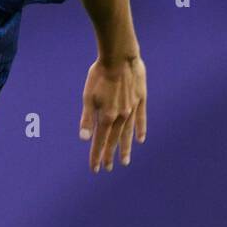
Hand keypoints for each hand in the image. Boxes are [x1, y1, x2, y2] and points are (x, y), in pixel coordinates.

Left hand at [79, 54, 146, 171]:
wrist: (120, 57)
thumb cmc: (99, 75)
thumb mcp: (88, 96)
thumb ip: (87, 118)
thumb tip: (84, 138)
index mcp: (106, 117)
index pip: (99, 142)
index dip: (96, 156)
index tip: (95, 169)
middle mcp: (120, 117)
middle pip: (114, 141)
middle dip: (109, 155)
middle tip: (108, 168)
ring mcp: (132, 109)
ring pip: (128, 134)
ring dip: (126, 148)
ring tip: (125, 161)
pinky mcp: (141, 100)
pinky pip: (141, 119)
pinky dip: (140, 130)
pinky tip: (140, 140)